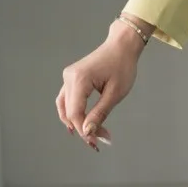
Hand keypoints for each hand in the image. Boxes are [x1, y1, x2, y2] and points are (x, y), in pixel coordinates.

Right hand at [56, 19, 145, 149]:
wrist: (122, 45)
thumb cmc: (123, 65)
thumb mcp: (116, 92)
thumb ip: (100, 113)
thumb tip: (87, 132)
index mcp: (79, 80)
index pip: (75, 113)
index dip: (84, 130)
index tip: (97, 141)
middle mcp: (69, 78)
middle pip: (69, 112)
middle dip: (83, 128)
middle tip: (98, 141)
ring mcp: (68, 77)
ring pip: (64, 107)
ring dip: (75, 122)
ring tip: (90, 136)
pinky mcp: (72, 77)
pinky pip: (67, 99)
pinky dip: (73, 112)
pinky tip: (80, 123)